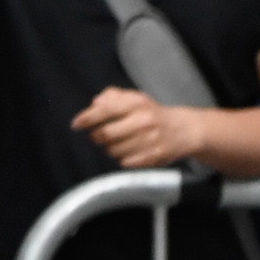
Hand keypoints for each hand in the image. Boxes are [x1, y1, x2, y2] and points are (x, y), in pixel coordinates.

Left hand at [72, 87, 204, 169]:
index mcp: (137, 104)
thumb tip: (95, 103)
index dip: (87, 118)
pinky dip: (122, 158)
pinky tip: (129, 151)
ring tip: (118, 143)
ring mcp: (149, 140)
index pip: (104, 110)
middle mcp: (143, 121)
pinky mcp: (153, 157)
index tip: (76, 124)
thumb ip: (113, 96)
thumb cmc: (154, 115)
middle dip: (96, 137)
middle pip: (105, 134)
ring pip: (113, 150)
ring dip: (110, 148)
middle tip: (97, 136)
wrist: (183, 131)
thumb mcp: (136, 98)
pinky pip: (125, 162)